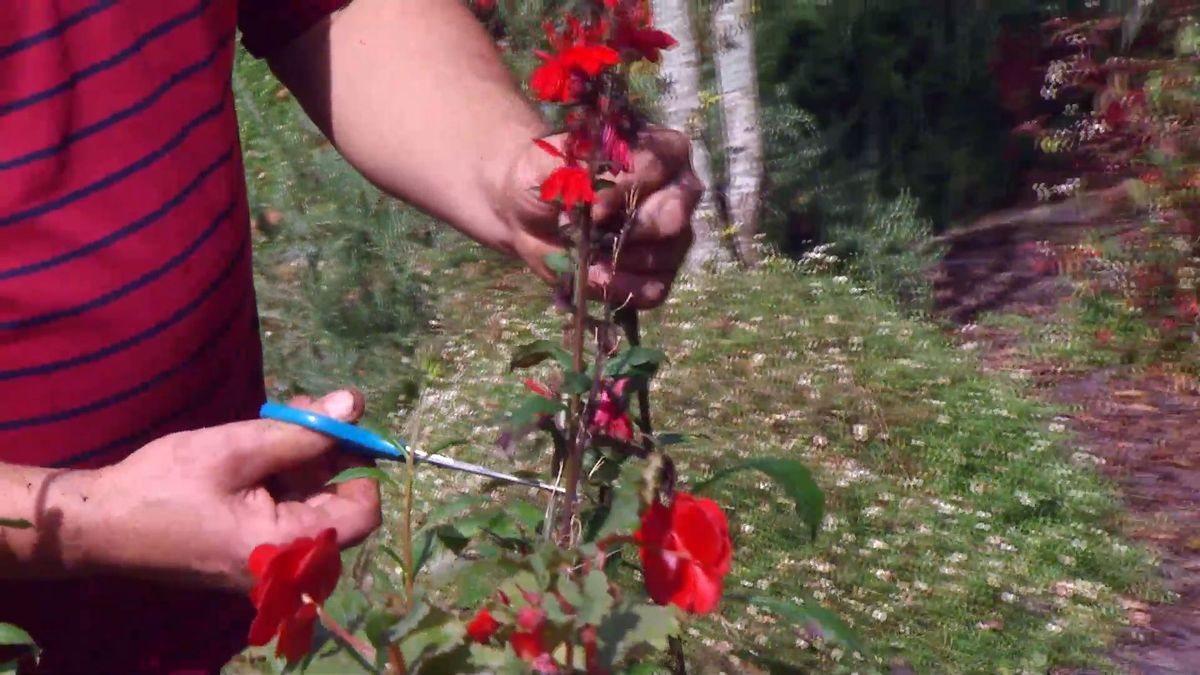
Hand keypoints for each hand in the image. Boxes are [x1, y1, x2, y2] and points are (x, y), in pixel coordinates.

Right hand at [79, 390, 381, 590]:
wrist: (98, 526)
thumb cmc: (162, 486)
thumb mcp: (235, 449)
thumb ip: (301, 431)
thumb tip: (355, 404)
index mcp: (286, 550)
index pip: (362, 514)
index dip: (361, 466)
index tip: (340, 427)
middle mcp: (286, 566)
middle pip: (338, 505)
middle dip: (329, 454)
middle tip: (305, 409)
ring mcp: (268, 561)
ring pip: (312, 503)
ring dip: (305, 460)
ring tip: (281, 419)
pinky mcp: (251, 551)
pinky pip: (287, 512)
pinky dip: (284, 477)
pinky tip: (263, 445)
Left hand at [501, 125, 702, 308]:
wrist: (526, 214)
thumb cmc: (545, 178)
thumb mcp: (548, 164)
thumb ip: (576, 171)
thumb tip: (601, 205)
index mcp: (658, 150)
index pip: (656, 166)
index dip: (624, 190)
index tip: (591, 209)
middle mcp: (677, 191)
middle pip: (673, 216)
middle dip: (628, 233)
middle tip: (593, 236)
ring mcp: (674, 235)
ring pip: (665, 256)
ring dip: (620, 263)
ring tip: (587, 256)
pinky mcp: (660, 273)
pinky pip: (654, 290)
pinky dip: (621, 289)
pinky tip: (596, 277)